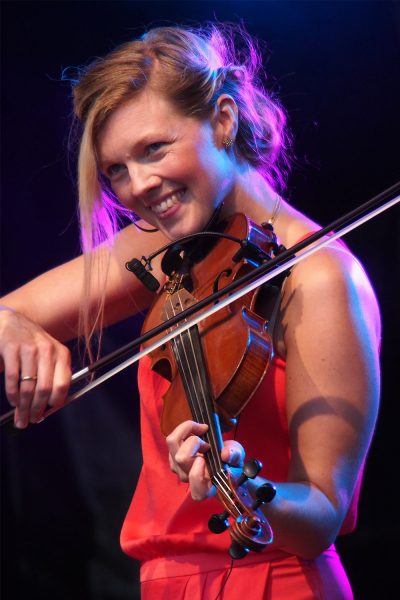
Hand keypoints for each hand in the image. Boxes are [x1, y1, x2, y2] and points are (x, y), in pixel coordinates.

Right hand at [0, 308, 70, 427]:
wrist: (12, 322)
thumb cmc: (31, 345)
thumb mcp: (48, 356)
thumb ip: (51, 378)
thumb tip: (48, 408)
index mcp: (61, 354)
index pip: (62, 384)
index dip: (55, 403)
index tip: (47, 413)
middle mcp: (47, 350)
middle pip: (44, 389)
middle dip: (36, 409)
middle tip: (30, 420)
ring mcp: (29, 348)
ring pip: (28, 387)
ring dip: (23, 407)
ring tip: (20, 417)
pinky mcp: (11, 348)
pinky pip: (13, 379)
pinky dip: (12, 395)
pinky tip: (13, 401)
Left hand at [166, 420, 244, 500]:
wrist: (220, 460)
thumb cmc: (230, 463)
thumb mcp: (238, 457)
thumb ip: (235, 455)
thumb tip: (225, 453)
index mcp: (207, 487)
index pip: (197, 491)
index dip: (197, 474)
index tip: (205, 459)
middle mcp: (190, 479)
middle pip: (181, 458)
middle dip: (194, 442)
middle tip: (207, 437)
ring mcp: (179, 469)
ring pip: (173, 446)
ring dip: (187, 432)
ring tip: (201, 430)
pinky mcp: (173, 458)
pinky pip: (171, 441)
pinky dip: (183, 431)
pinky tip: (195, 431)